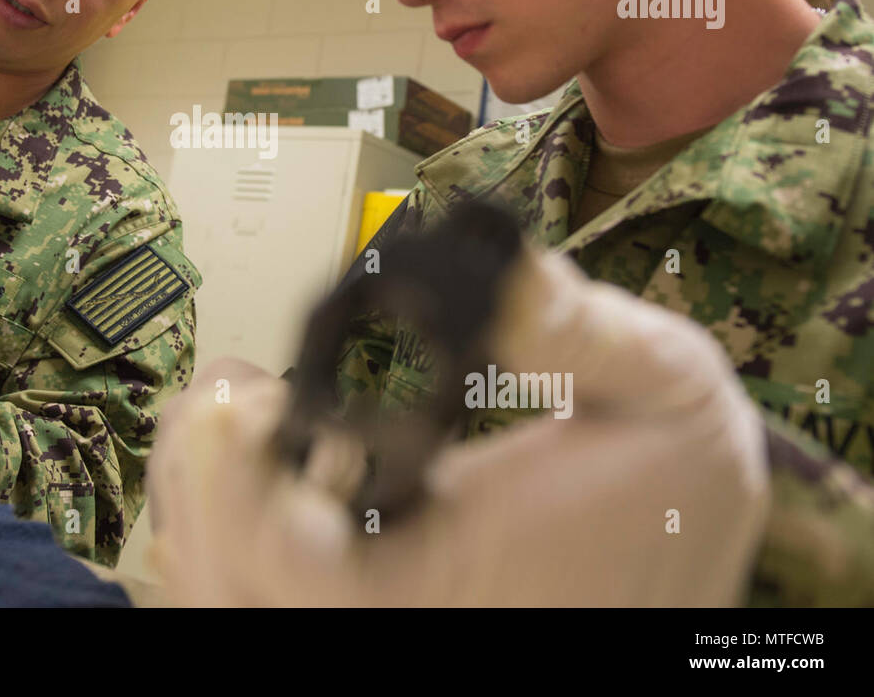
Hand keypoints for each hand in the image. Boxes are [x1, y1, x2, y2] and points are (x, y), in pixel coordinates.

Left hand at [148, 247, 769, 606]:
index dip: (235, 484)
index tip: (247, 393)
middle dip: (202, 473)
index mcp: (445, 582)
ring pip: (216, 589)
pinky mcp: (358, 606)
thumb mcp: (664, 388)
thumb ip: (578, 328)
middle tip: (238, 391)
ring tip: (245, 412)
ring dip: (199, 493)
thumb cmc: (676, 494)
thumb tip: (486, 262)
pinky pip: (241, 588)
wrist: (684, 563)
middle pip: (224, 583)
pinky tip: (266, 456)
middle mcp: (391, 619)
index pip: (296, 573)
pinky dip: (220, 522)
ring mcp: (367, 617)